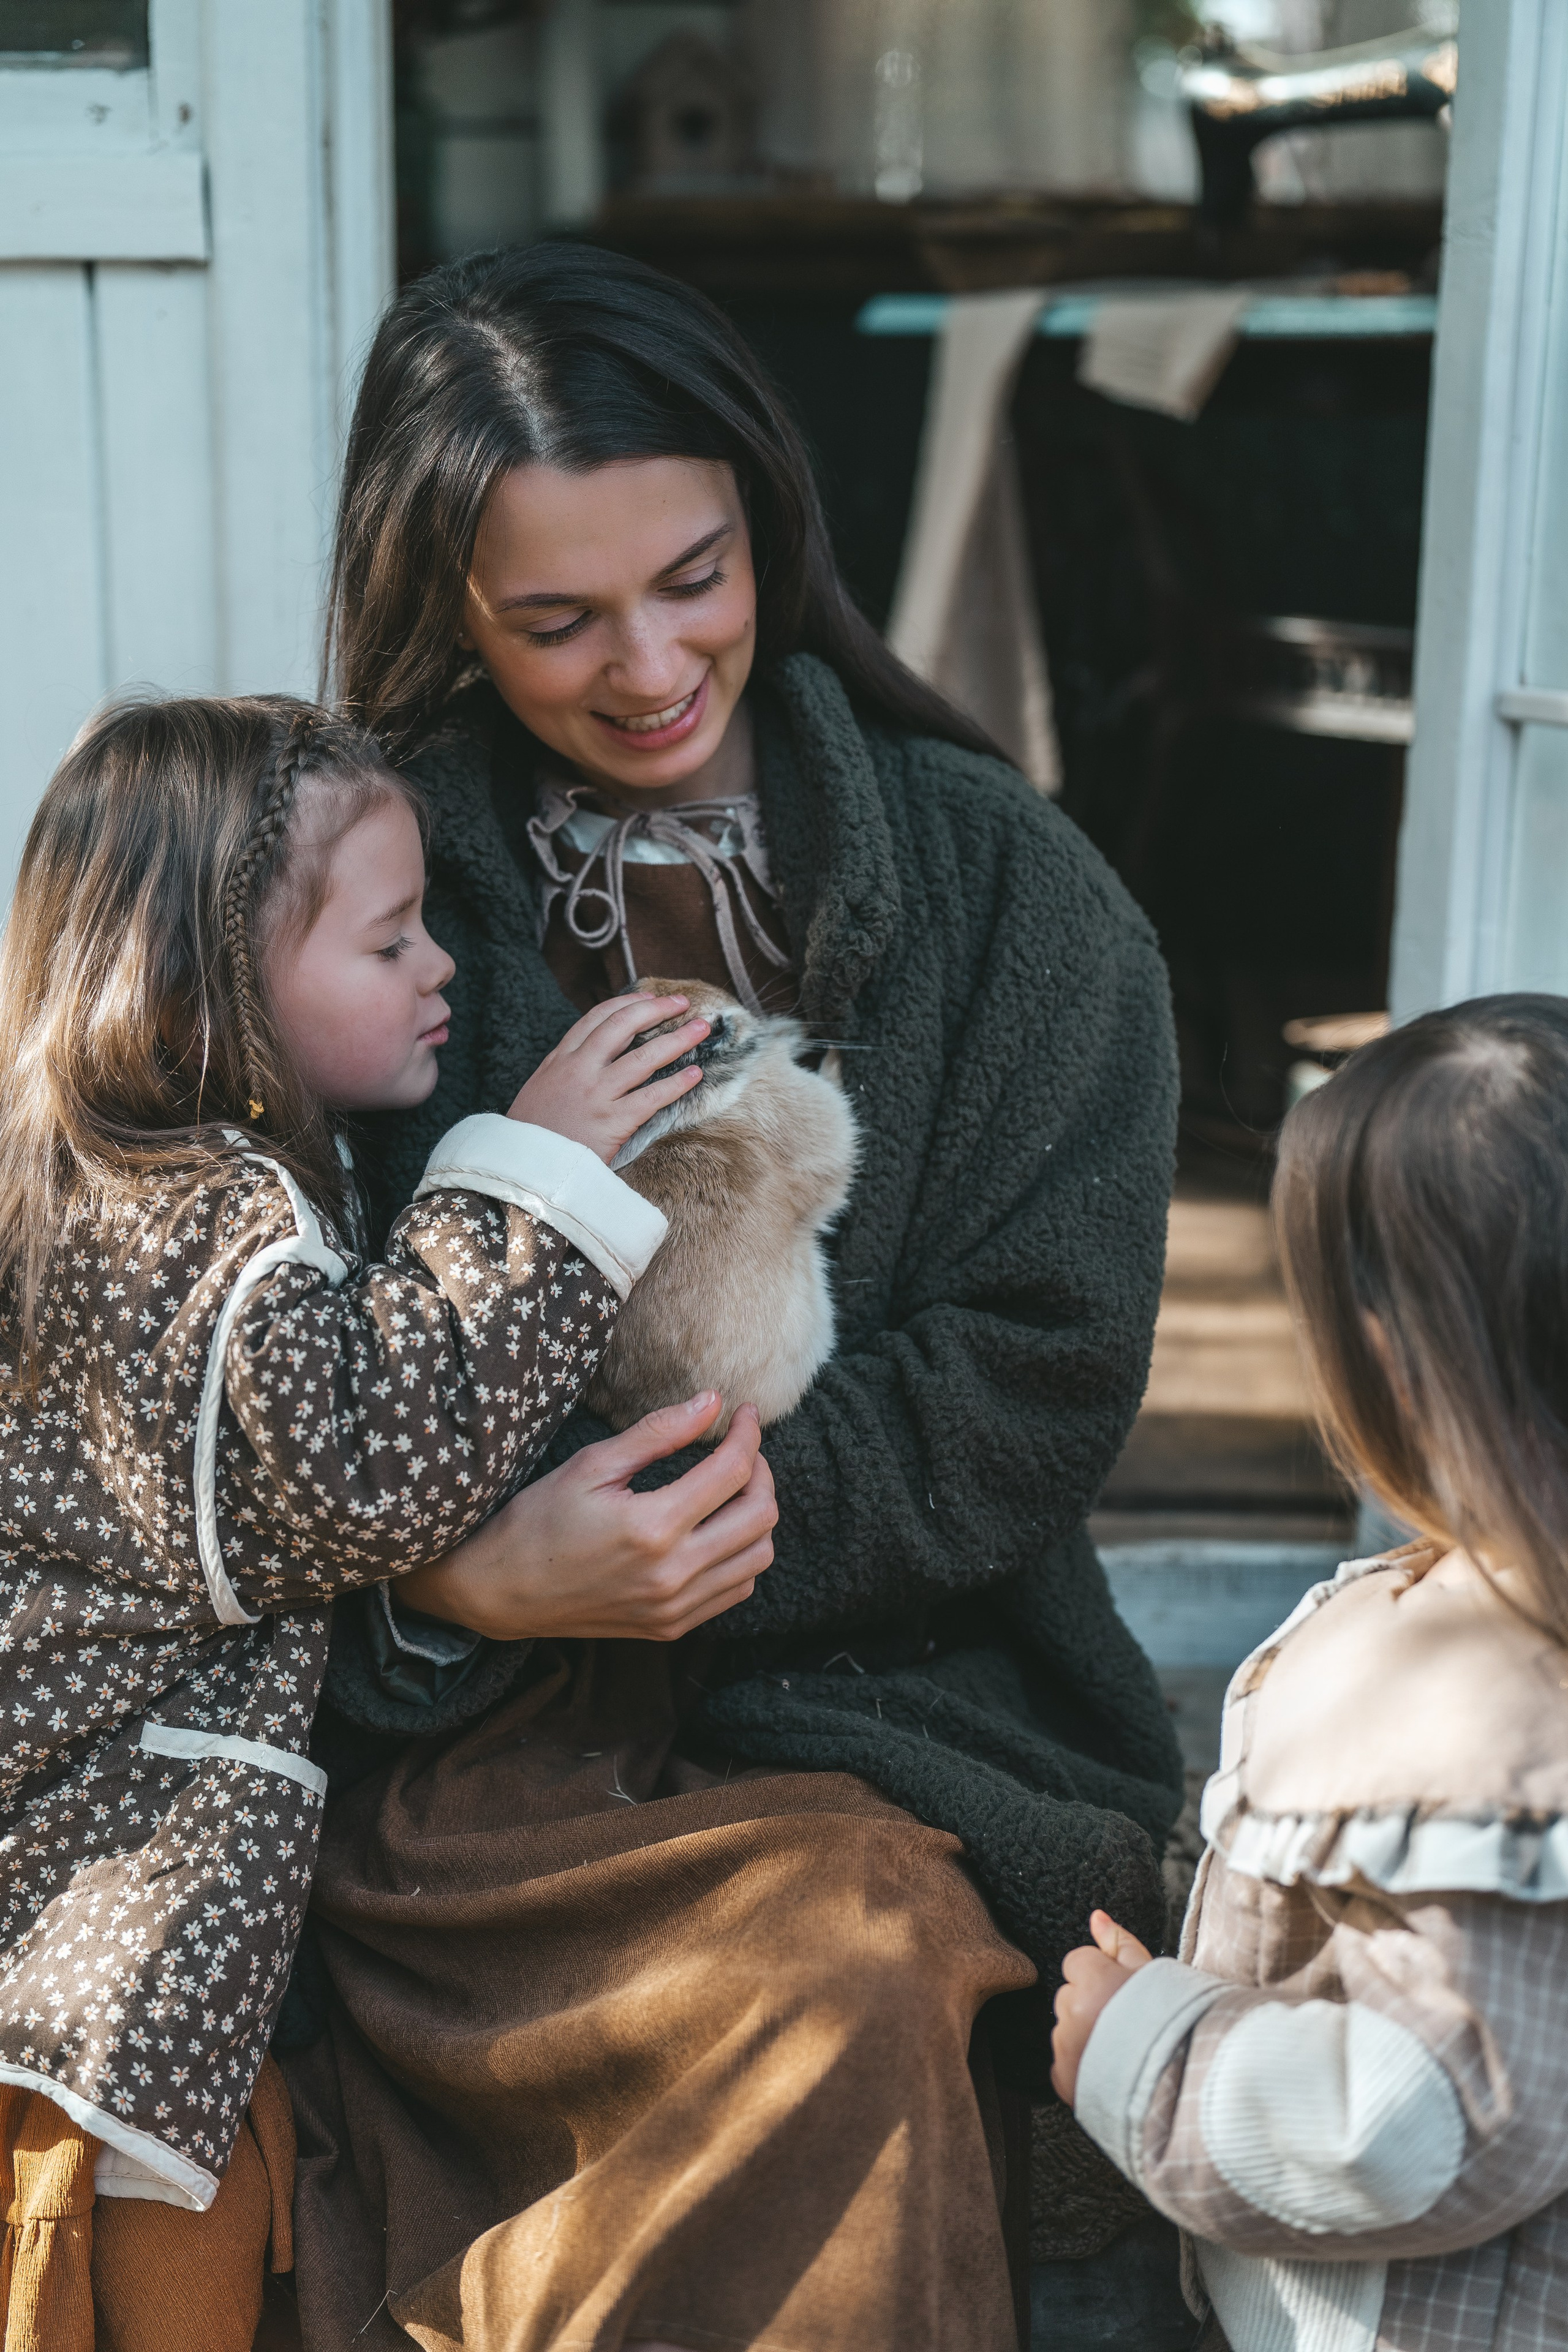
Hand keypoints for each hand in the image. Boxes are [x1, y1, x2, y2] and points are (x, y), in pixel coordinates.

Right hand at [394, 1392, 775, 1640]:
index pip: (733, 1471)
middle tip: (740, 1450)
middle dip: (761, 1471)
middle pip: (760, 1515)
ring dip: (757, 1516)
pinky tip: (718, 1532)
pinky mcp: (671, 1627)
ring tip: (732, 1489)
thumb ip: (658, 1433)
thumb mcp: (592, 1464)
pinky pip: (736, 1591)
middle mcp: (673, 1573)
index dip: (747, 1434)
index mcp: (653, 1526)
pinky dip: (742, 1556)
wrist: (501, 1591)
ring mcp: (675, 1607)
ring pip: (758, 1557)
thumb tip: (713, 1402)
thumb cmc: (538, 1520)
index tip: (742, 1414)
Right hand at [507, 992, 706, 1163]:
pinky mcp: (612, 1122)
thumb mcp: (540, 1089)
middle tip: (682, 1003)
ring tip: (701, 1029)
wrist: (522, 1171)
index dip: (628, 1004)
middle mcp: (578, 1070)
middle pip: (623, 1026)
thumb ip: (565, 1069)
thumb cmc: (532, 1134)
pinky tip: (695, 1074)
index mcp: (560, 1059)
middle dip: (657, 1009)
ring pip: (643, 1057)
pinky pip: (652, 1097)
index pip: (597, 1018)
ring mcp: (596, 1094)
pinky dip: (677, 1084)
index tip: (651, 997)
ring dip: (677, 1039)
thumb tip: (593, 1055)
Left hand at [1050, 1911, 1153, 2105]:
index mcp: (1094, 1982)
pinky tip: (1110, 2069)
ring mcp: (1065, 2048)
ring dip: (1083, 2034)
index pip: (1077, 1962)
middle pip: (1069, 1995)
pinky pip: (1063, 2062)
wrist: (1183, 2084)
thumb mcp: (1154, 1974)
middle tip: (1125, 2021)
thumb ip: (1120, 1942)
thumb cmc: (1172, 2023)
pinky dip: (1080, 2065)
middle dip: (1089, 2003)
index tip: (1123, 1992)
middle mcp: (1073, 2013)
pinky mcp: (1063, 2079)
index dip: (1101, 1974)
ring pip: (1065, 2028)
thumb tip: (1096, 1916)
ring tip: (1122, 2048)